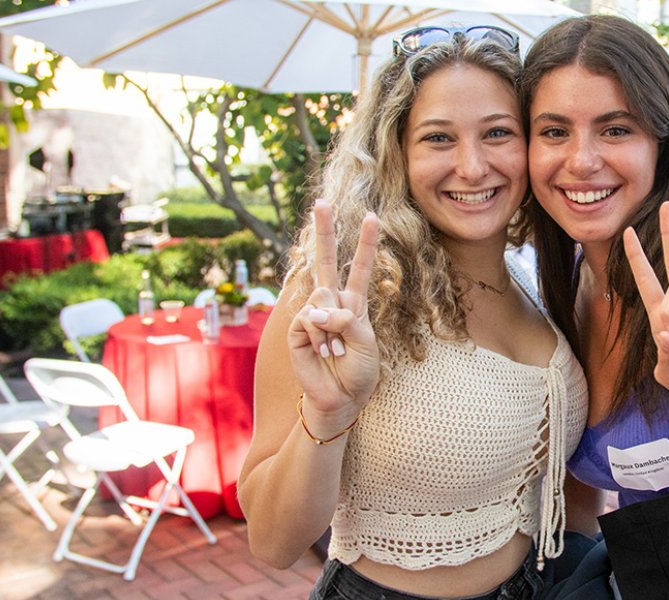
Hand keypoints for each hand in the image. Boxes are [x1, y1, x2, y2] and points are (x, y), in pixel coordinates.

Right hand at [287, 202, 381, 419]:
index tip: (372, 217)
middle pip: (326, 261)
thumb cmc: (359, 371)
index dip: (366, 243)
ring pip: (322, 298)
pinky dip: (319, 336)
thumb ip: (346, 320)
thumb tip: (316, 310)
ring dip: (333, 329)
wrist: (341, 398)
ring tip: (337, 350)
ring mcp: (312, 315)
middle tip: (322, 202)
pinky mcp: (296, 330)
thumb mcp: (366, 342)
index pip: (359, 267)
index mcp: (353, 303)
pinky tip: (323, 352)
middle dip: (325, 231)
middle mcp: (331, 303)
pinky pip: (308, 320)